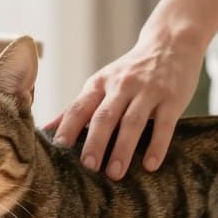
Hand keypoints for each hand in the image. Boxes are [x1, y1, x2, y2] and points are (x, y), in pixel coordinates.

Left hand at [47, 33, 202, 179]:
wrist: (170, 43)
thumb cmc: (130, 72)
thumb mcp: (101, 83)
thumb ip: (78, 107)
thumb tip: (46, 131)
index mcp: (100, 84)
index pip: (79, 107)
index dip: (68, 128)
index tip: (58, 151)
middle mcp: (122, 85)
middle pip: (105, 116)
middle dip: (95, 142)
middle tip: (88, 167)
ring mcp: (148, 91)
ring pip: (132, 122)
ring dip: (123, 149)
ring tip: (115, 174)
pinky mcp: (172, 98)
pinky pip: (164, 125)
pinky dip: (157, 146)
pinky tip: (150, 166)